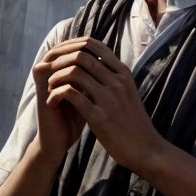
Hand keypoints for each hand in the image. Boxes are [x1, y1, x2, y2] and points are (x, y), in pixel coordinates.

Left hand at [41, 37, 166, 173]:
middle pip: (82, 56)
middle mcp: (117, 82)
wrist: (146, 149)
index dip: (73, 46)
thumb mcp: (128, 94)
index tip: (61, 57)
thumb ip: (114, 78)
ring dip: (56, 78)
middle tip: (50, 72)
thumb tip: (96, 64)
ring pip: (74, 73)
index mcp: (124, 74)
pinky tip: (51, 102)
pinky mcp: (99, 116)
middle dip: (60, 61)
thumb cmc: (133, 123)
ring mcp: (109, 98)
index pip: (95, 45)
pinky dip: (56, 95)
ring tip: (49, 88)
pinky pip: (71, 95)